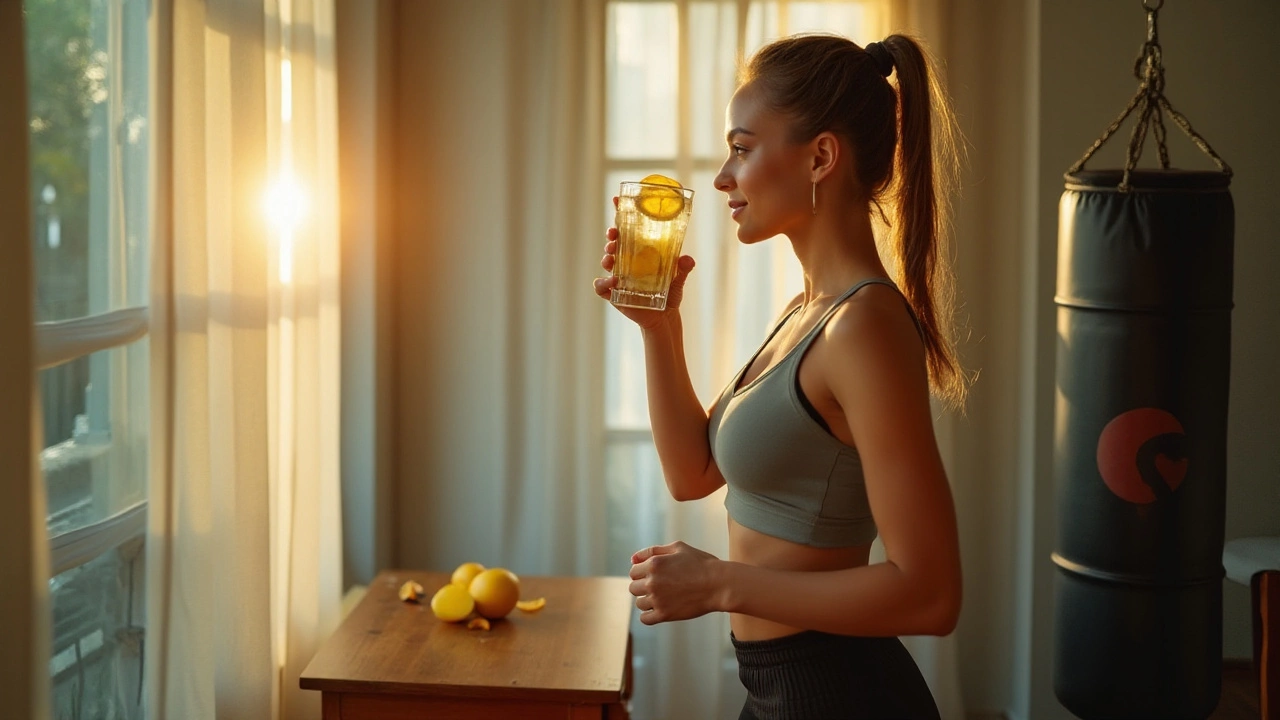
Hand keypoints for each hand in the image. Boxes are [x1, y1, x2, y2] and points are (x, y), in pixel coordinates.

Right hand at [593, 197, 695, 330]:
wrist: (663, 317)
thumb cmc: (670, 294)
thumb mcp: (678, 279)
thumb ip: (682, 269)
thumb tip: (688, 259)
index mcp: (641, 252)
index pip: (628, 229)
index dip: (621, 213)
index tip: (617, 200)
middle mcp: (627, 261)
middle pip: (614, 242)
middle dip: (612, 236)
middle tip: (614, 234)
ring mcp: (618, 276)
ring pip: (606, 261)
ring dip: (607, 256)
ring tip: (611, 257)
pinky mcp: (613, 293)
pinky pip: (601, 286)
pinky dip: (603, 284)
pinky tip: (612, 283)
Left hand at [628, 541, 723, 624]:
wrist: (719, 584)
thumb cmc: (701, 564)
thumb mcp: (678, 548)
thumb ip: (653, 551)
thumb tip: (632, 558)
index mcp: (654, 564)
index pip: (633, 571)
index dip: (643, 573)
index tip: (657, 576)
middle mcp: (652, 582)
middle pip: (633, 588)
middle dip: (644, 587)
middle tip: (662, 587)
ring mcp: (657, 599)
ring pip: (639, 603)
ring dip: (648, 601)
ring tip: (665, 597)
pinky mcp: (665, 615)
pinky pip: (645, 619)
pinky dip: (650, 615)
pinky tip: (661, 609)